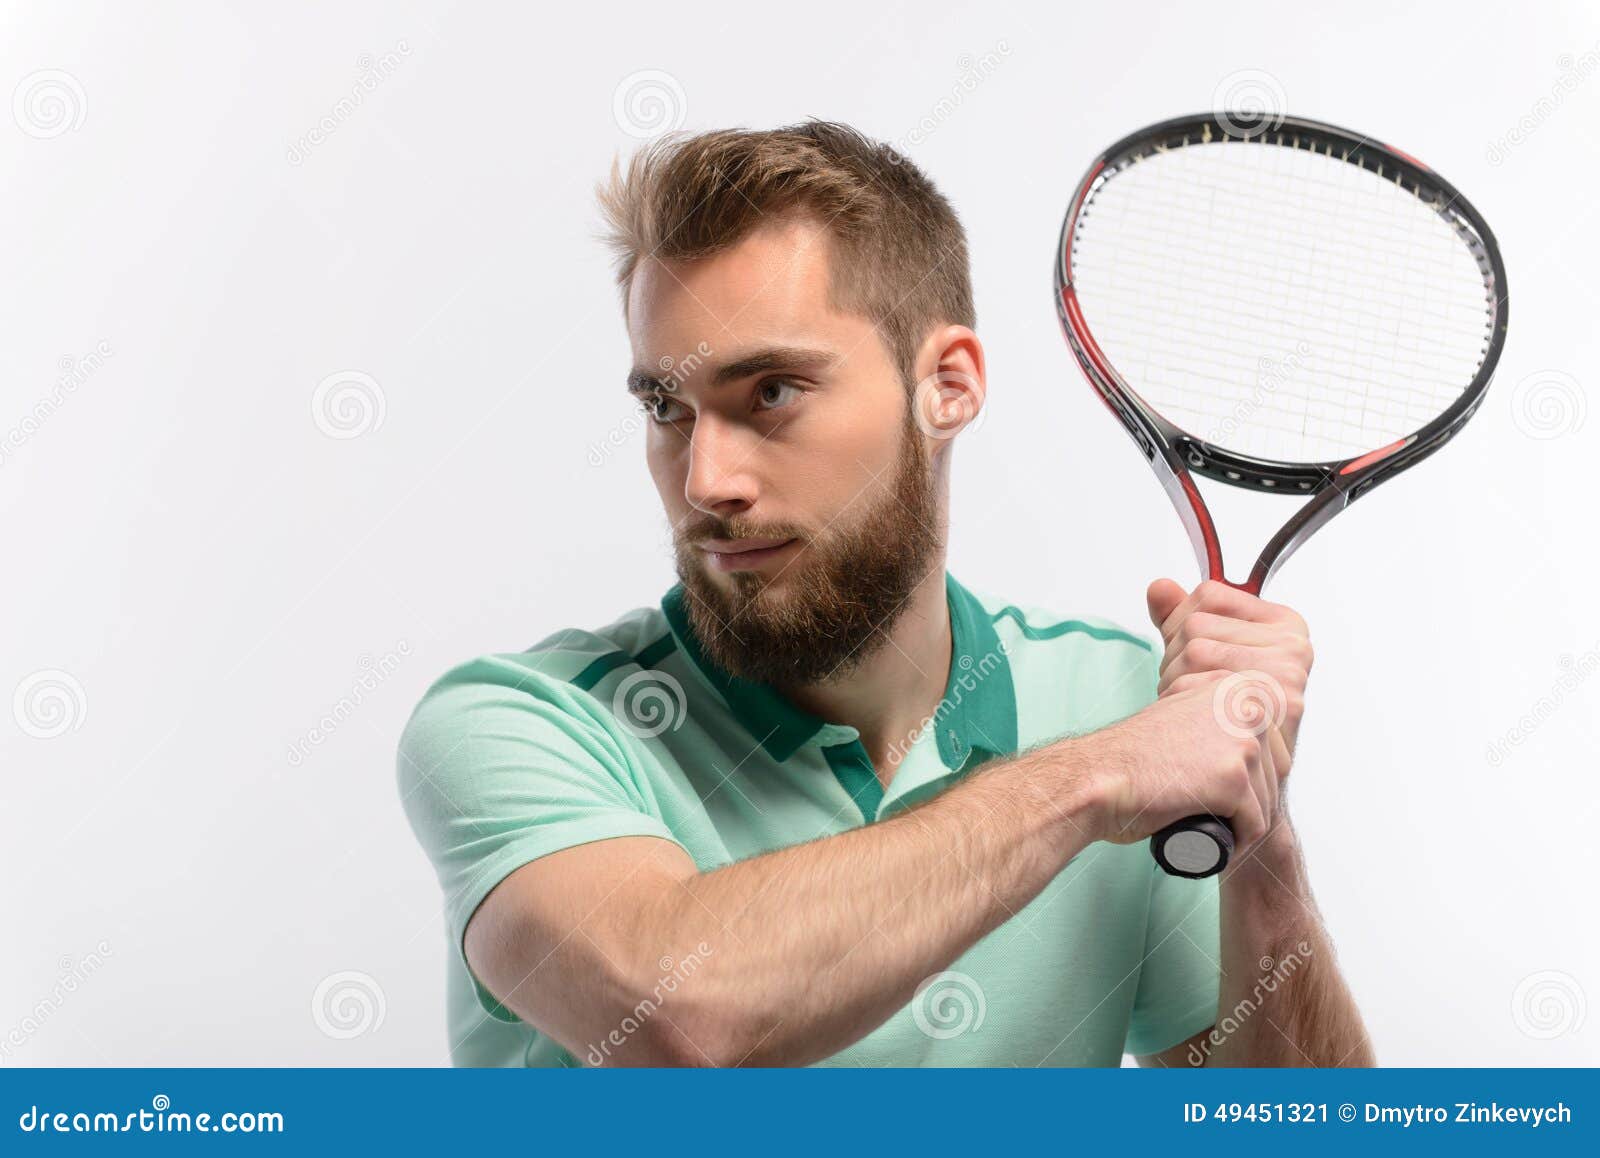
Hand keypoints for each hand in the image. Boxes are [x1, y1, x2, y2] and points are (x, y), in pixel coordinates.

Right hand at [1073, 675, 1284, 851]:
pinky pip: (1256, 825)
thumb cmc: (1128, 759)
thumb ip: (1210, 715)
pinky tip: (1220, 847)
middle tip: (1218, 819)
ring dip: (1244, 825)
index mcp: (1233, 687)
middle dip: (1250, 802)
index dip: (1250, 778)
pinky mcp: (1234, 779)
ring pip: (1265, 801)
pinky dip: (1240, 844)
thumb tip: (1237, 738)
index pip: (1270, 744)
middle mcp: (1244, 707)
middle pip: (1273, 772)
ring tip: (1213, 832)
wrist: (1097, 779)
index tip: (1225, 797)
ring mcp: (1242, 743)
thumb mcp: (1180, 715)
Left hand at [1146, 579, 1312, 757]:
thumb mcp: (1205, 656)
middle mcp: (1294, 648)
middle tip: (1189, 692)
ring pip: (1194, 651)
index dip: (1180, 623)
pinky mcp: (1274, 707)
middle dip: (1175, 660)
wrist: (1249, 787)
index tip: (1190, 653)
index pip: (1209, 594)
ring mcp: (1288, 676)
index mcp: (1285, 626)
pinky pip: (1201, 680)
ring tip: (1193, 708)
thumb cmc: (1226, 719)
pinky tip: (1196, 719)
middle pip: (1196, 625)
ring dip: (1176, 683)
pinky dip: (1183, 699)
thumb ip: (1181, 617)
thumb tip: (1159, 588)